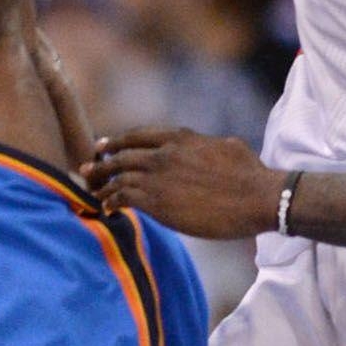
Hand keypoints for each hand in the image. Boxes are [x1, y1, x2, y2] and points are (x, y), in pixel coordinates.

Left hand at [86, 130, 279, 240]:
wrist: (258, 197)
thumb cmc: (251, 175)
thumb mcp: (227, 146)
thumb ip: (206, 145)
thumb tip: (207, 147)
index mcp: (180, 137)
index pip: (138, 136)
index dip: (118, 142)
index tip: (105, 147)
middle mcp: (164, 153)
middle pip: (121, 155)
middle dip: (102, 163)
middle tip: (88, 169)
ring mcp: (158, 176)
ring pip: (118, 177)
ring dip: (102, 185)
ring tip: (93, 193)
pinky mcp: (157, 202)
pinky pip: (122, 198)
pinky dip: (111, 202)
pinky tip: (108, 209)